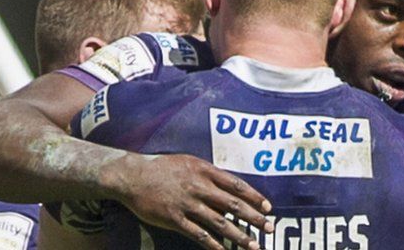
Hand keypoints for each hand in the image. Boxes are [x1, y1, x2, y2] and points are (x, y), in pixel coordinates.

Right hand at [107, 153, 272, 249]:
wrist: (133, 176)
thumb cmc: (163, 168)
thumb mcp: (189, 162)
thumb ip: (209, 174)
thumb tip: (229, 188)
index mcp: (204, 171)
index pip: (236, 185)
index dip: (254, 197)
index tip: (268, 207)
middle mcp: (199, 187)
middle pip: (233, 205)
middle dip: (254, 218)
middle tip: (270, 227)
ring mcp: (187, 205)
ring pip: (219, 223)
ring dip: (239, 236)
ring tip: (254, 245)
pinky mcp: (174, 219)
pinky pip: (198, 235)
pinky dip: (213, 245)